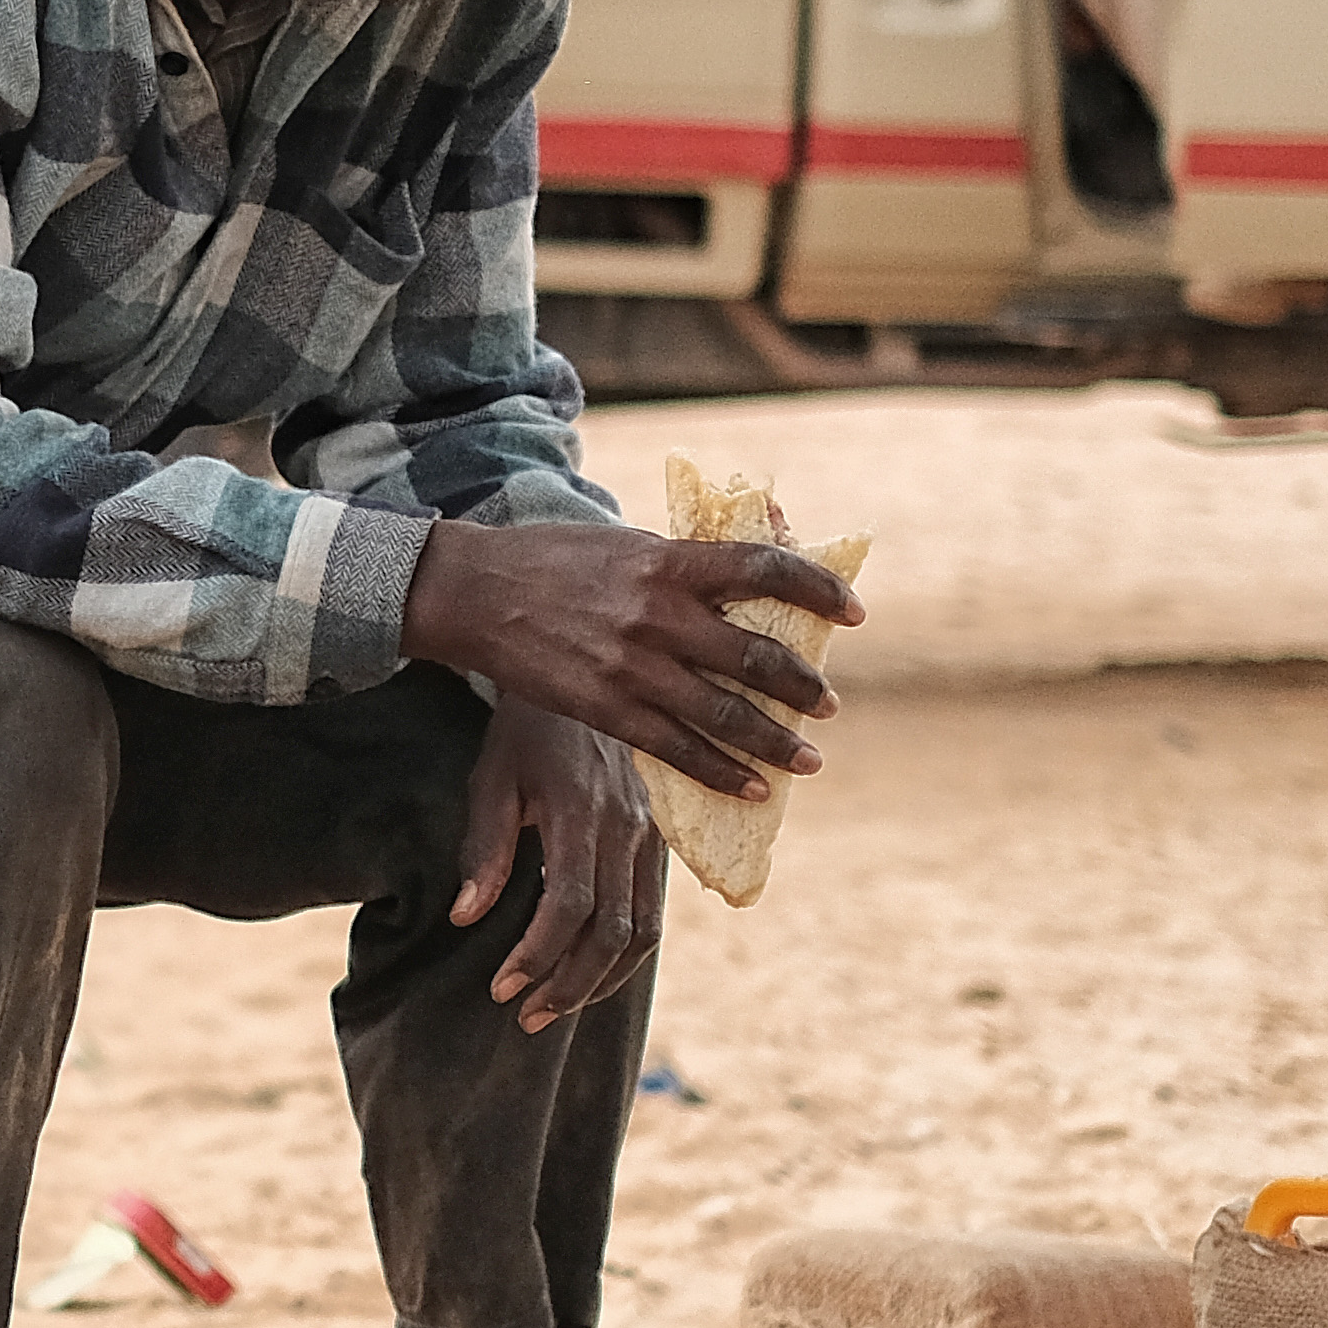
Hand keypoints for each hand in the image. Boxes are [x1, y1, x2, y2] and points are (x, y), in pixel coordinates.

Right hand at [403, 518, 857, 801]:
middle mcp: (656, 614)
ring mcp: (631, 666)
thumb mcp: (627, 542)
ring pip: (725, 713)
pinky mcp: (605, 708)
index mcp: (666, 561)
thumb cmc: (554, 559)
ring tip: (808, 757)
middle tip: (829, 702)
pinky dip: (722, 771)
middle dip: (802, 684)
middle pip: (755, 653)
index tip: (854, 612)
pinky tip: (752, 785)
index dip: (817, 589)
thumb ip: (688, 558)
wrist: (474, 592)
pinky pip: (677, 749)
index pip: (763, 568)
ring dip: (776, 740)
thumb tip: (759, 551)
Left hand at [452, 698, 667, 1027]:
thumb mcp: (491, 777)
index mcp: (582, 810)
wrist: (585, 678)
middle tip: (524, 1016)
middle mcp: (625, 827)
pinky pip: (651, 913)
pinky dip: (624, 955)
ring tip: (553, 1008)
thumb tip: (466, 917)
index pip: (570, 905)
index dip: (538, 956)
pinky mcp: (656, 841)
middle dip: (568, 984)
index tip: (502, 988)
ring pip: (642, 932)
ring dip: (599, 981)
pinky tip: (589, 975)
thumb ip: (484, 848)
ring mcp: (648, 836)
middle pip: (612, 931)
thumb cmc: (524, 730)